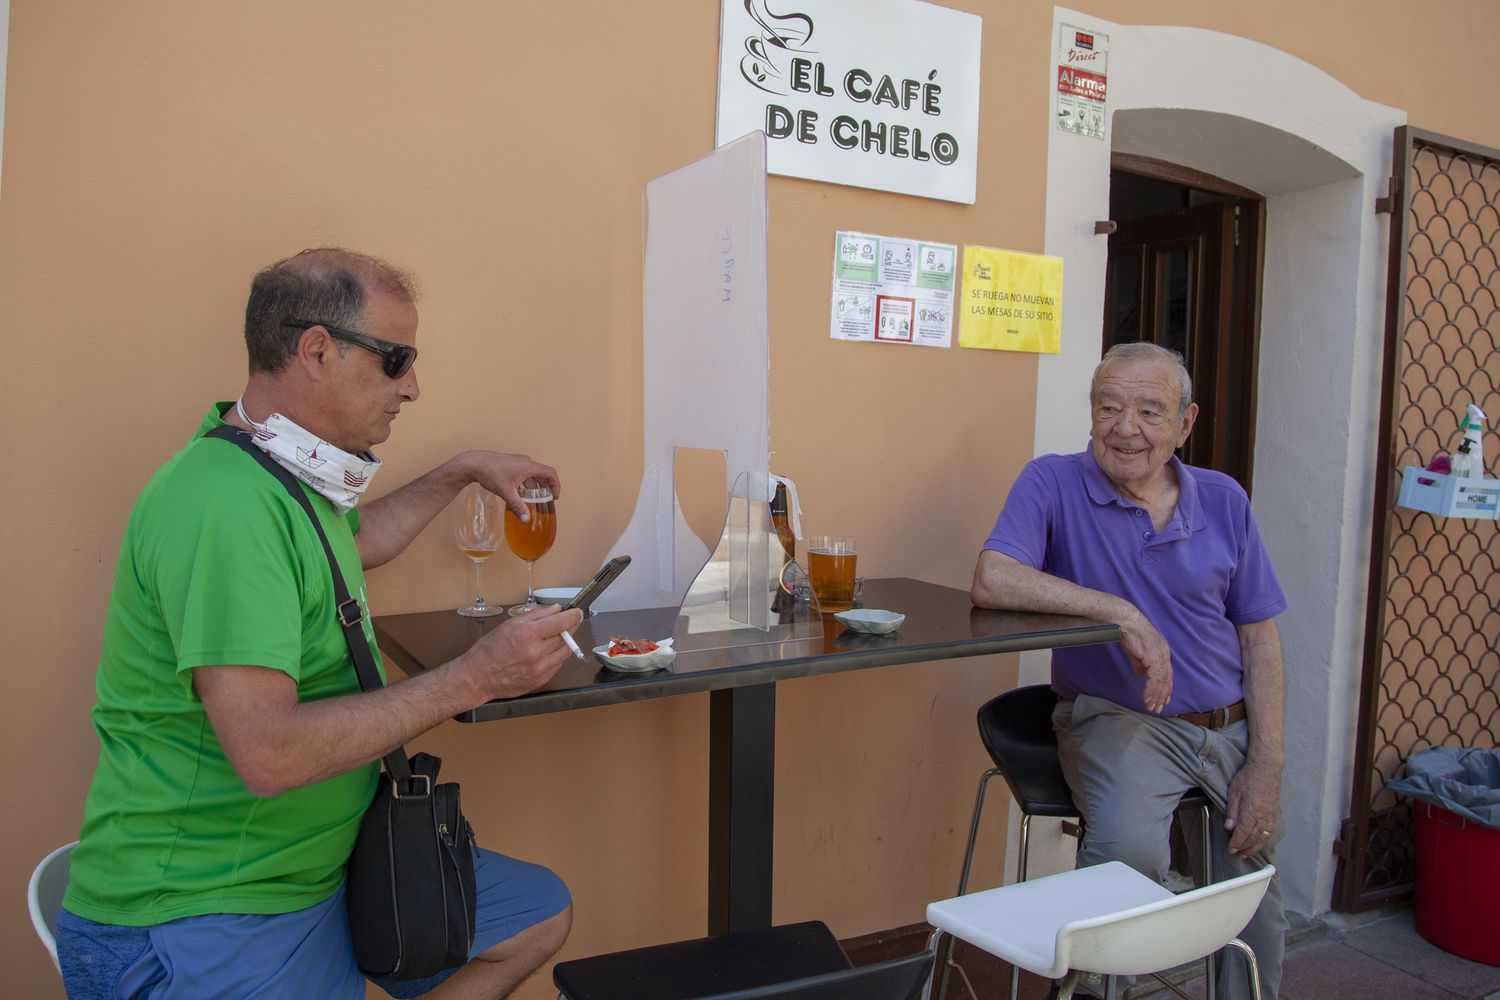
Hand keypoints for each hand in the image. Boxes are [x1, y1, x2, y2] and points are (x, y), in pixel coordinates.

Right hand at [462, 604, 583, 700]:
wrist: (478, 677)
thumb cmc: (490, 650)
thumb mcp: (510, 625)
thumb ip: (536, 616)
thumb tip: (556, 610)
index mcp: (528, 634)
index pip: (561, 622)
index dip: (573, 616)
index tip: (577, 612)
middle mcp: (536, 652)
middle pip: (566, 637)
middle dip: (570, 627)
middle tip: (569, 622)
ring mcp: (540, 668)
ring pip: (565, 651)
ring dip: (566, 642)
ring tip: (557, 637)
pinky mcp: (542, 680)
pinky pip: (558, 664)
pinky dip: (557, 656)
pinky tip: (546, 652)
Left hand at [465, 451, 561, 522]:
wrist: (474, 463)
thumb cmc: (491, 473)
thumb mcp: (507, 492)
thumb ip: (518, 506)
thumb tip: (526, 519)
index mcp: (529, 466)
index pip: (550, 473)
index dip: (555, 485)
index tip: (554, 497)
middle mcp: (525, 462)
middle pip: (542, 474)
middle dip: (545, 488)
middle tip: (545, 500)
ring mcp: (517, 462)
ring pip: (531, 475)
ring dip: (534, 487)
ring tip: (532, 499)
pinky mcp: (510, 464)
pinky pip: (523, 474)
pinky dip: (525, 484)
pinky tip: (518, 494)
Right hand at [1119, 609, 1172, 712]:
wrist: (1126, 621)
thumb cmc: (1129, 633)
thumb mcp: (1135, 652)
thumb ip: (1139, 664)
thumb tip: (1140, 676)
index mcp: (1162, 652)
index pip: (1167, 674)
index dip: (1165, 688)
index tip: (1163, 700)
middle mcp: (1164, 655)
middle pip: (1167, 680)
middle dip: (1162, 696)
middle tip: (1157, 708)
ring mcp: (1160, 656)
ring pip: (1163, 681)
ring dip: (1156, 696)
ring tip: (1151, 706)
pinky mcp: (1154, 657)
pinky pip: (1155, 678)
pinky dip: (1151, 690)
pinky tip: (1146, 697)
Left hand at [1224, 759, 1281, 856]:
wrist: (1266, 768)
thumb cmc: (1248, 777)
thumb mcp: (1233, 793)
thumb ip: (1232, 812)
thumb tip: (1229, 828)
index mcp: (1251, 810)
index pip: (1243, 833)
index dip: (1237, 843)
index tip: (1231, 850)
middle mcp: (1263, 816)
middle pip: (1254, 838)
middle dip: (1245, 848)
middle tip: (1237, 854)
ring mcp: (1271, 815)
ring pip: (1263, 837)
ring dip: (1255, 847)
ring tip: (1247, 853)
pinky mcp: (1275, 813)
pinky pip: (1270, 831)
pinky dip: (1264, 839)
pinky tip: (1259, 842)